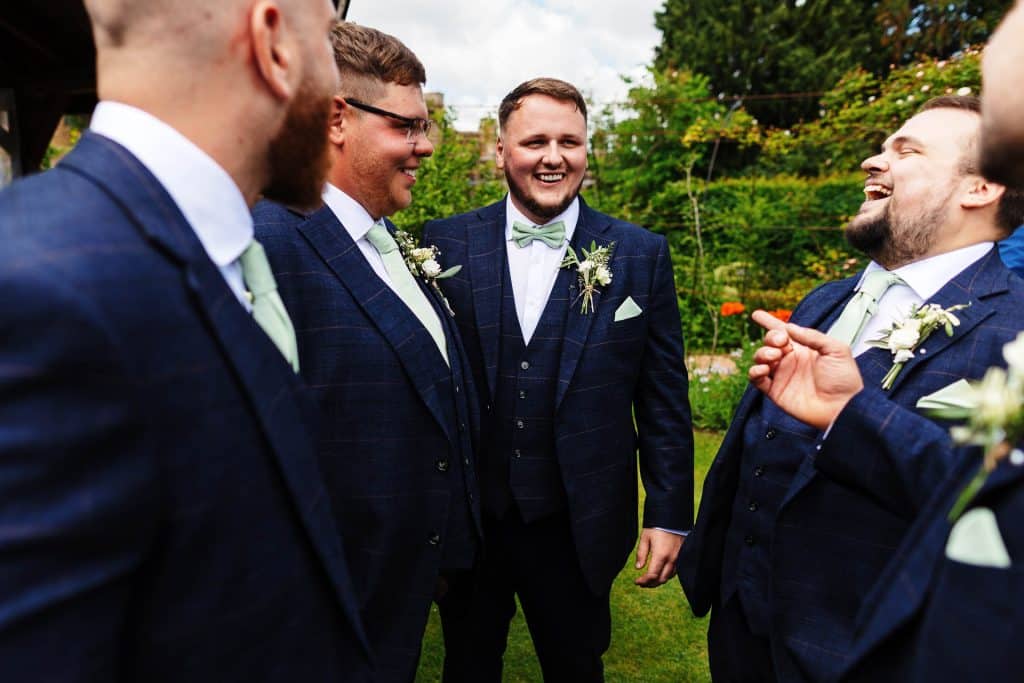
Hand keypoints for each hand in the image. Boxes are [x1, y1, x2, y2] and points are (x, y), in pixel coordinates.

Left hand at [633, 528, 683, 586]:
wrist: (673, 516)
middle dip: (651, 584)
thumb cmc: (657, 526)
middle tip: (642, 583)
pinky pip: (675, 570)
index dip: (644, 581)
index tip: (636, 581)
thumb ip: (641, 554)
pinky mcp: (682, 555)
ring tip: (650, 580)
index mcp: (661, 555)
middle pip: (661, 579)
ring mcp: (678, 558)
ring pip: (669, 576)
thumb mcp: (645, 537)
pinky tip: (660, 572)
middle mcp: (672, 559)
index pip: (652, 575)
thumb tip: (638, 567)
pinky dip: (667, 575)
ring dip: (659, 580)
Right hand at [747, 310, 863, 429]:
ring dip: (762, 353)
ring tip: (774, 356)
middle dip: (770, 338)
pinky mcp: (775, 391)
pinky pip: (756, 378)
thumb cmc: (844, 380)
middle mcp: (790, 360)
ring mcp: (782, 375)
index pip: (783, 332)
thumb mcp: (836, 350)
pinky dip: (755, 371)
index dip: (769, 322)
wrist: (843, 407)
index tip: (757, 315)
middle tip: (781, 342)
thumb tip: (790, 328)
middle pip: (769, 343)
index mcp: (804, 349)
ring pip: (760, 358)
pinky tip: (764, 369)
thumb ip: (813, 336)